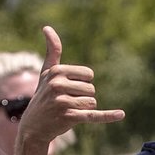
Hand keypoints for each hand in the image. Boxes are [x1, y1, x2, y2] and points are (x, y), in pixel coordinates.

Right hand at [19, 27, 125, 147]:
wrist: (33, 126)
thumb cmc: (43, 97)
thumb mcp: (46, 73)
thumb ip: (52, 51)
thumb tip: (47, 27)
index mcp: (56, 72)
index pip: (88, 75)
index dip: (82, 84)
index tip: (67, 90)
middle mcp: (58, 85)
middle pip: (91, 89)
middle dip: (83, 97)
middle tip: (65, 103)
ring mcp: (63, 102)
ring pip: (92, 102)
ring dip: (84, 109)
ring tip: (67, 111)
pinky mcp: (69, 117)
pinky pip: (93, 115)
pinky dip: (108, 115)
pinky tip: (121, 114)